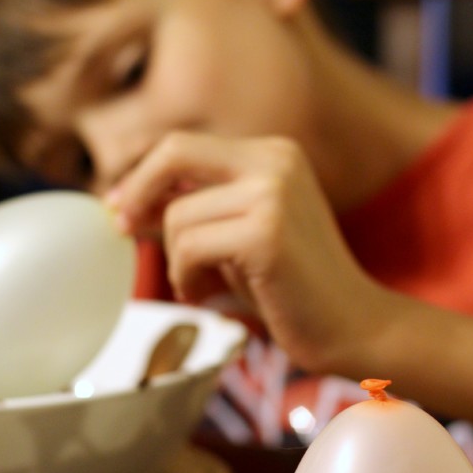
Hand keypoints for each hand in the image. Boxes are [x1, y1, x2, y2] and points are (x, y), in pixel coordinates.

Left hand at [111, 131, 373, 372]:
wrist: (353, 327)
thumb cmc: (290, 287)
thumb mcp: (237, 234)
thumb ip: (195, 208)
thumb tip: (127, 198)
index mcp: (273, 153)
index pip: (185, 145)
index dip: (143, 175)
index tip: (120, 207)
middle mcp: (275, 160)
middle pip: (174, 153)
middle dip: (138, 192)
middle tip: (122, 229)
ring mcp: (273, 192)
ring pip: (177, 215)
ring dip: (176, 261)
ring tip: (201, 286)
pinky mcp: (266, 232)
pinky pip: (189, 247)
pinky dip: (186, 277)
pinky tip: (208, 295)